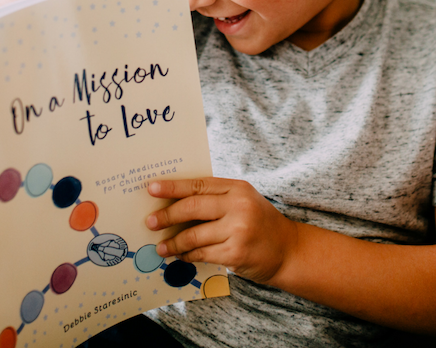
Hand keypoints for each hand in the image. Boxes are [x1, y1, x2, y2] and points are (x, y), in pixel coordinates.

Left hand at [146, 177, 298, 284]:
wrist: (289, 250)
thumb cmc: (259, 222)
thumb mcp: (242, 200)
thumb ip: (214, 197)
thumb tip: (174, 200)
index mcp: (236, 188)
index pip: (197, 184)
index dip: (172, 187)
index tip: (151, 188)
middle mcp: (238, 206)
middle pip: (192, 207)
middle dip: (167, 215)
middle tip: (150, 221)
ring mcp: (238, 230)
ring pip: (194, 235)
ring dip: (173, 242)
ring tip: (161, 246)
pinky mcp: (236, 253)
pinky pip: (202, 253)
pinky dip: (187, 255)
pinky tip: (180, 255)